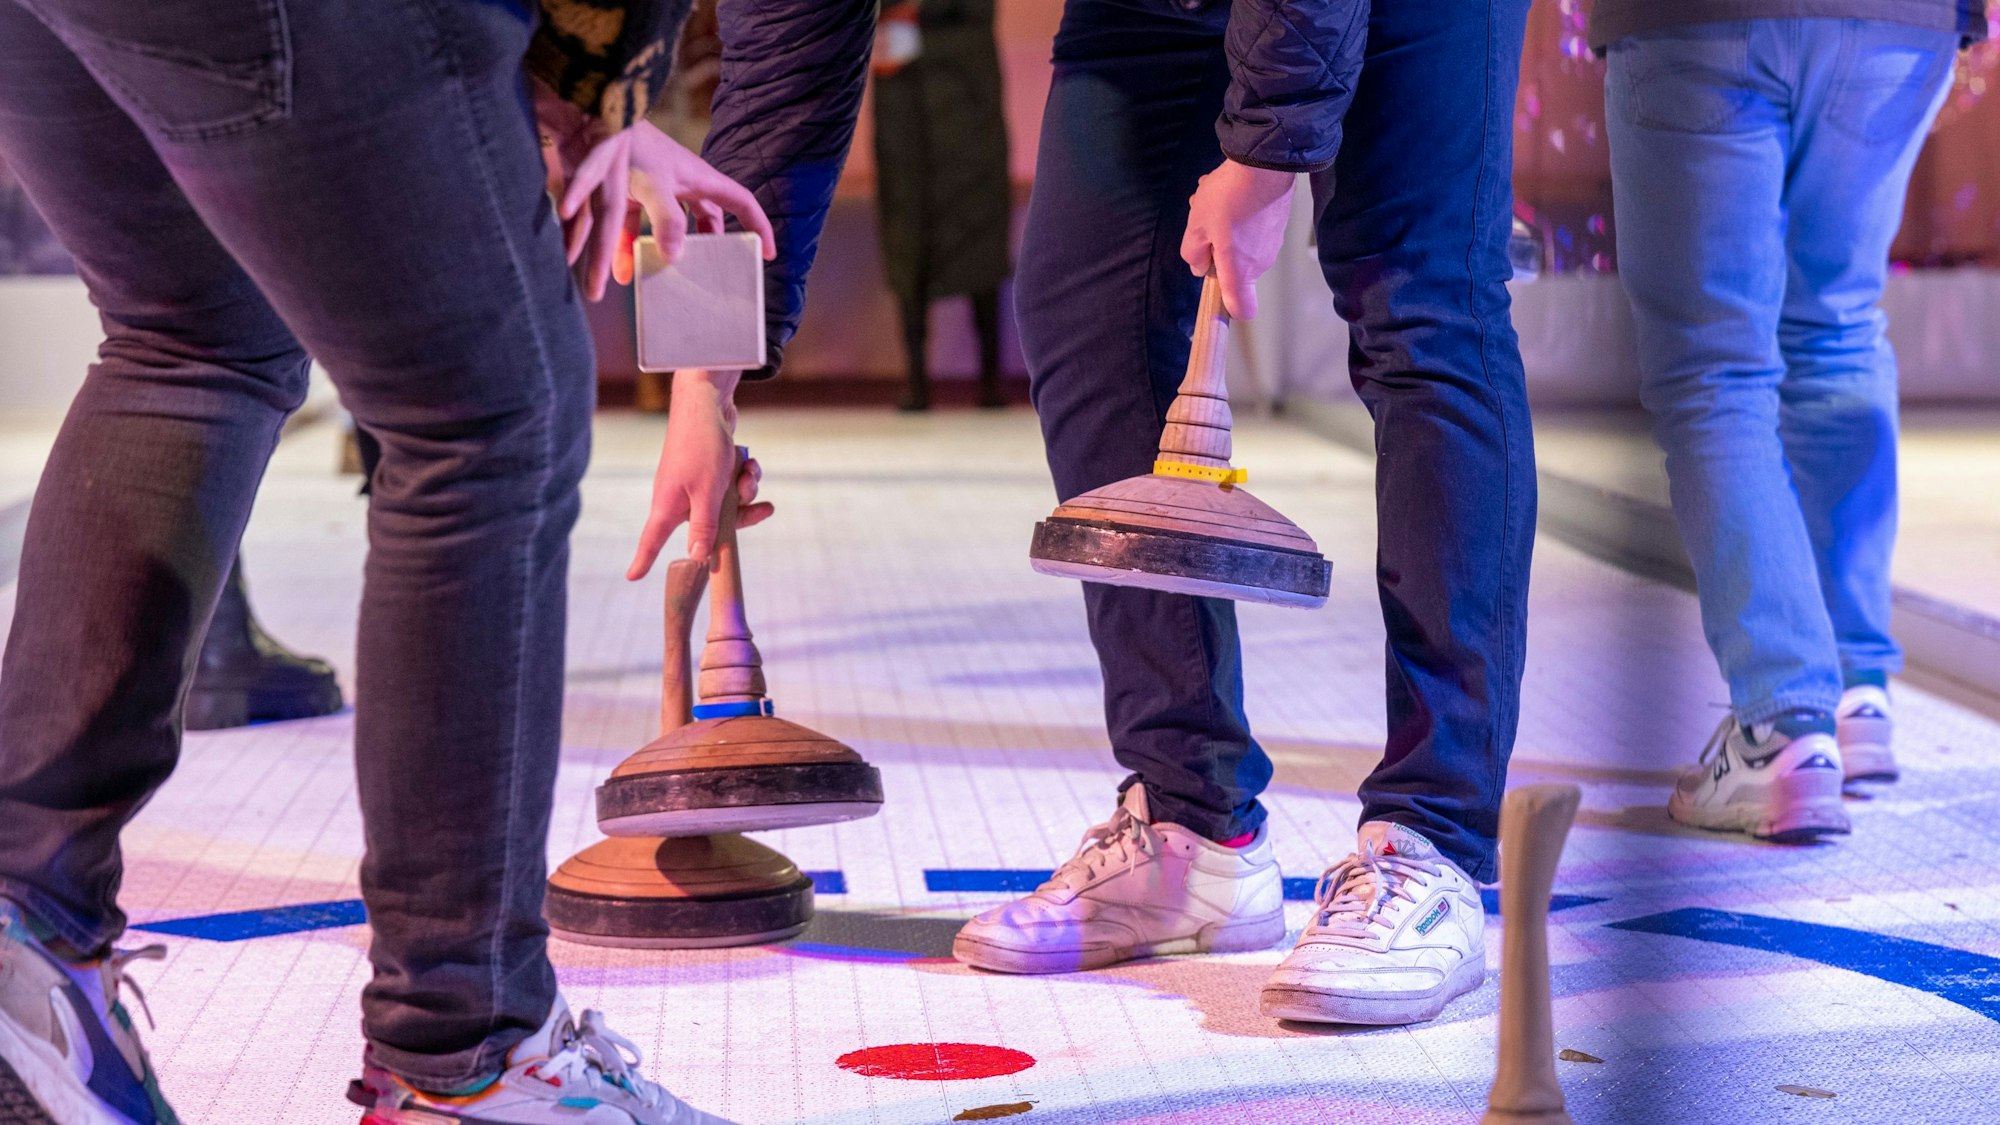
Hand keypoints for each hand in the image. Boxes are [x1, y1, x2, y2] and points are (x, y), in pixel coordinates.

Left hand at [535, 84, 777, 301]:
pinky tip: (607, 267)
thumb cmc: (629, 142)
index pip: (741, 203)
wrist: (586, 116)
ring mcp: (649, 187)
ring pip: (655, 227)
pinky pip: (623, 224)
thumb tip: (676, 257)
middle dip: (699, 248)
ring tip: (636, 278)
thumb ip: (669, 221)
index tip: (765, 253)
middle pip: (700, 220)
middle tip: (699, 272)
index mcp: (699, 179)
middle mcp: (678, 184)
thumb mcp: (655, 182)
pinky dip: (616, 245)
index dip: (758, 226)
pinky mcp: (621, 189)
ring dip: (646, 253)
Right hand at [628, 369, 775, 579]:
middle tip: (762, 509)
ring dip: (746, 491)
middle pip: (710, 527)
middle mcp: (679, 498)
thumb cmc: (701, 447)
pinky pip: (731, 484)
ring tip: (748, 473)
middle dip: (740, 516)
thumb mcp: (707, 493)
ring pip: (727, 504)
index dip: (642, 560)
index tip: (631, 577)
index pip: (651, 540)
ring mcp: (695, 483)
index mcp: (669, 507)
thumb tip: (697, 558)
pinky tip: (749, 462)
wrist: (707, 401)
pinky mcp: (709, 470)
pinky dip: (743, 475)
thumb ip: (704, 528)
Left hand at [1180, 159, 1295, 319]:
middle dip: (1217, 250)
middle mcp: (1260, 263)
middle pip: (1235, 270)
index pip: (1243, 309)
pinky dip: (1239, 216)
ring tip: (1213, 200)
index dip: (1229, 308)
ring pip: (1241, 245)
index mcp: (1240, 271)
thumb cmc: (1227, 200)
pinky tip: (1228, 191)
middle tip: (1204, 223)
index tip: (1216, 292)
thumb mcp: (1197, 226)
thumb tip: (1201, 267)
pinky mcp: (1277, 224)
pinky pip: (1252, 229)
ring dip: (1224, 228)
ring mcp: (1272, 244)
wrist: (1264, 164)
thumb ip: (1194, 254)